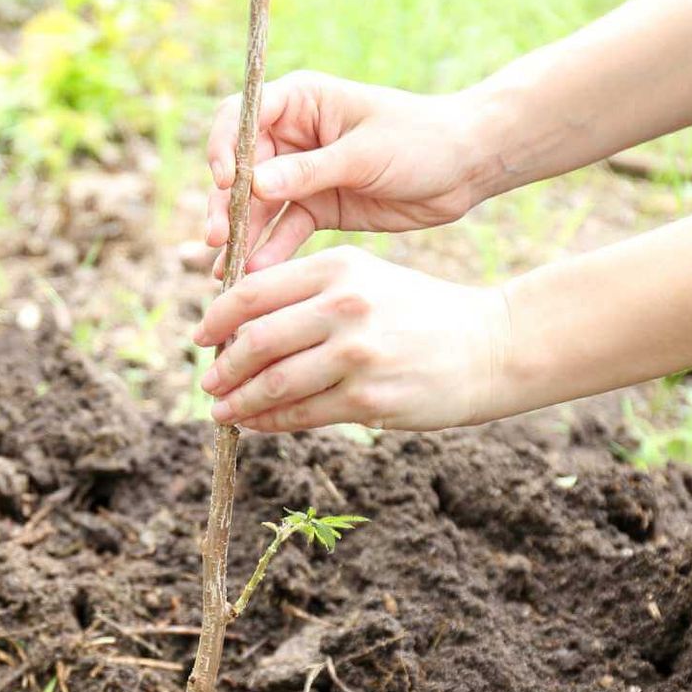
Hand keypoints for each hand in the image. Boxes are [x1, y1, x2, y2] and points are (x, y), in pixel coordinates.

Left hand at [193, 247, 514, 432]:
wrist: (489, 346)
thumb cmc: (418, 314)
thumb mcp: (366, 280)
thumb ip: (307, 294)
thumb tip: (238, 326)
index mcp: (337, 267)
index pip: (252, 292)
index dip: (216, 319)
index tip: (201, 338)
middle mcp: (344, 305)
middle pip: (255, 341)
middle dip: (222, 367)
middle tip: (208, 382)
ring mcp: (357, 353)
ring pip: (273, 383)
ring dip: (238, 402)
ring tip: (222, 411)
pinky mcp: (369, 397)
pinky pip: (301, 414)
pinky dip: (269, 422)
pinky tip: (255, 424)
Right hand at [206, 72, 483, 273]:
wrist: (464, 167)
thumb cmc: (420, 140)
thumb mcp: (365, 153)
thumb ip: (309, 171)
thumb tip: (252, 184)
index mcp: (300, 102)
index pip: (241, 117)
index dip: (224, 148)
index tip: (226, 181)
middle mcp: (293, 136)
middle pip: (240, 168)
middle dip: (225, 204)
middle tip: (217, 238)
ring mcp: (302, 175)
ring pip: (256, 206)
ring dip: (241, 235)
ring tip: (227, 270)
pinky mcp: (317, 208)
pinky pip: (284, 230)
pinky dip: (271, 251)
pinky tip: (257, 274)